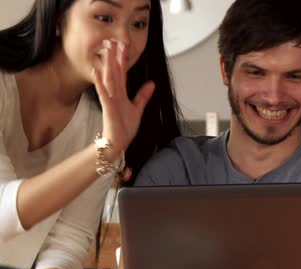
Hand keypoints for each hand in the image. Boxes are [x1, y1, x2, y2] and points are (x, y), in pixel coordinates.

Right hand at [93, 39, 154, 161]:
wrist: (117, 143)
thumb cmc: (124, 128)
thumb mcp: (137, 109)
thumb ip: (143, 96)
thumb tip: (152, 83)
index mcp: (121, 94)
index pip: (122, 73)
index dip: (123, 60)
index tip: (124, 46)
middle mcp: (115, 95)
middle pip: (115, 72)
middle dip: (114, 57)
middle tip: (112, 41)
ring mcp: (110, 100)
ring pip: (109, 79)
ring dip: (108, 65)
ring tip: (107, 51)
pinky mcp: (108, 108)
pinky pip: (104, 93)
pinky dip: (100, 83)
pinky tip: (97, 72)